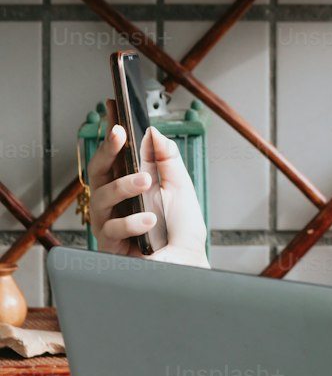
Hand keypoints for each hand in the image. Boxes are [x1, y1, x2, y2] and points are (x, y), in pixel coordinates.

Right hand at [87, 99, 209, 267]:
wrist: (189, 264)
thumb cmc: (182, 230)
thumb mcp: (181, 187)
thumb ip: (168, 159)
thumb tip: (155, 133)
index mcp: (129, 184)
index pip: (114, 156)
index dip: (110, 134)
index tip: (113, 111)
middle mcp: (114, 202)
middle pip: (98, 171)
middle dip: (107, 149)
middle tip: (120, 134)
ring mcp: (109, 223)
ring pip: (102, 197)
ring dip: (124, 186)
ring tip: (146, 181)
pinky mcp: (111, 246)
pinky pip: (112, 229)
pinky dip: (133, 222)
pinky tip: (149, 221)